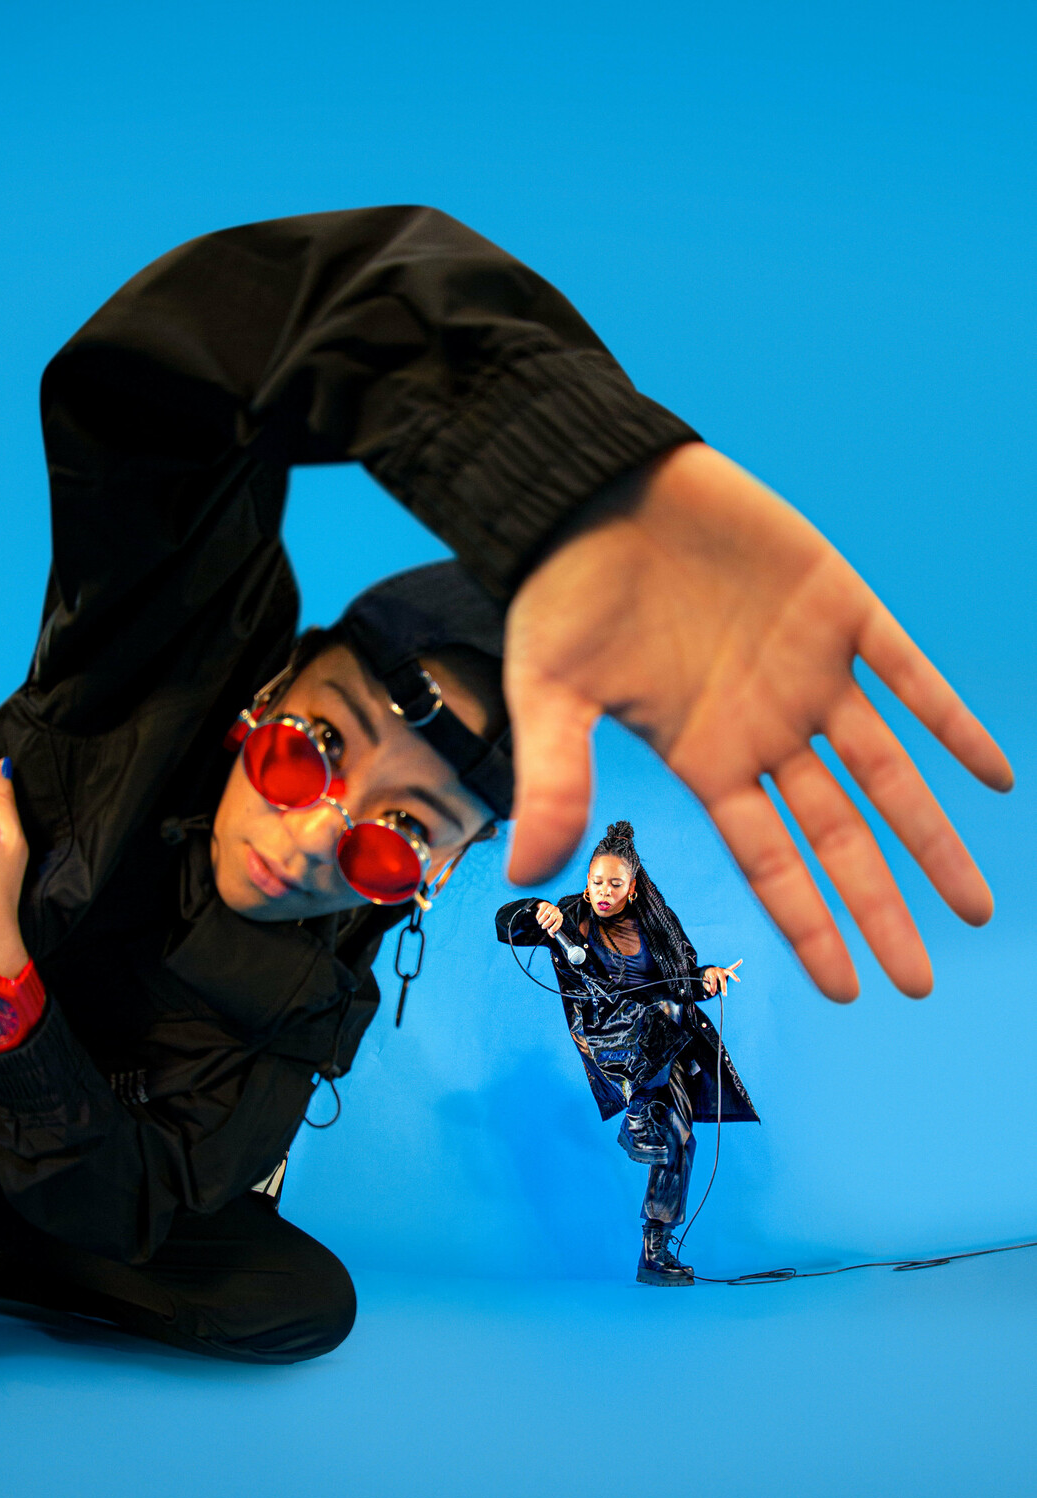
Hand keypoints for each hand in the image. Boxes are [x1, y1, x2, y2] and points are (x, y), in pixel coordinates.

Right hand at [504, 443, 1012, 1001]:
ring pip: (884, 770)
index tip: (847, 987)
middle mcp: (765, 729)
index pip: (770, 860)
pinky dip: (951, 720)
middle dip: (879, 907)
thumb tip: (528, 875)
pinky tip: (994, 772)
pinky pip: (908, 671)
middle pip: (837, 836)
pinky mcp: (836, 604)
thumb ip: (553, 782)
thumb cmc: (562, 594)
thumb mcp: (547, 696)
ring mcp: (806, 672)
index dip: (809, 925)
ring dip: (929, 834)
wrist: (591, 489)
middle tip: (920, 981)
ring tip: (973, 901)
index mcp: (706, 759)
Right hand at [534, 899, 563, 934]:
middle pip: (551, 919)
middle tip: (543, 927)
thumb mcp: (551, 924)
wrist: (544, 908)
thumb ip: (551, 930)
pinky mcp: (545, 904)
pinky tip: (538, 918)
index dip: (554, 927)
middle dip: (546, 924)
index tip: (550, 931)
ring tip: (540, 922)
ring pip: (545, 915)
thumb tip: (552, 936)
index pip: (559, 922)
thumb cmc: (549, 917)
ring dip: (541, 920)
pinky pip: (541, 912)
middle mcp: (557, 911)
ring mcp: (551, 907)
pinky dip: (538, 916)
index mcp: (560, 916)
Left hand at [702, 959, 742, 996]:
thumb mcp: (703, 981)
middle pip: (722, 979)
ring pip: (729, 972)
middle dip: (723, 987)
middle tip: (725, 995)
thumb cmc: (706, 977)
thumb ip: (706, 985)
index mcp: (711, 973)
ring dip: (734, 976)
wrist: (707, 970)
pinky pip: (732, 966)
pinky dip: (737, 964)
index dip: (713, 988)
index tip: (712, 993)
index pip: (713, 981)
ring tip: (738, 980)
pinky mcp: (726, 970)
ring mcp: (722, 970)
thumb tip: (710, 990)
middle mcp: (717, 970)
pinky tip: (741, 960)